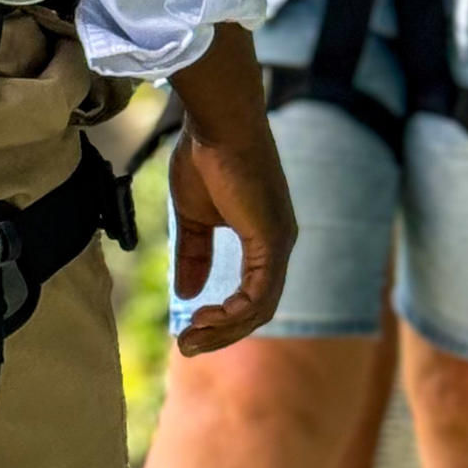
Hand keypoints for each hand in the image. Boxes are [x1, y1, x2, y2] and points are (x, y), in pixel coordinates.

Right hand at [166, 24, 295, 355]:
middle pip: (258, 307)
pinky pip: (260, 295)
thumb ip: (194, 253)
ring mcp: (280, 242)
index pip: (252, 292)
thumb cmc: (205, 157)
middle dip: (222, 332)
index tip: (190, 325)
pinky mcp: (273, 241)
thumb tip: (187, 293)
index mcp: (264, 236)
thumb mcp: (193, 216)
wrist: (218, 122)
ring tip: (190, 337)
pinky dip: (234, 315)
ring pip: (260, 308)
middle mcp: (280, 242)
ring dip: (225, 330)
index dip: (223, 316)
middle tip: (187, 345)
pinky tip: (205, 318)